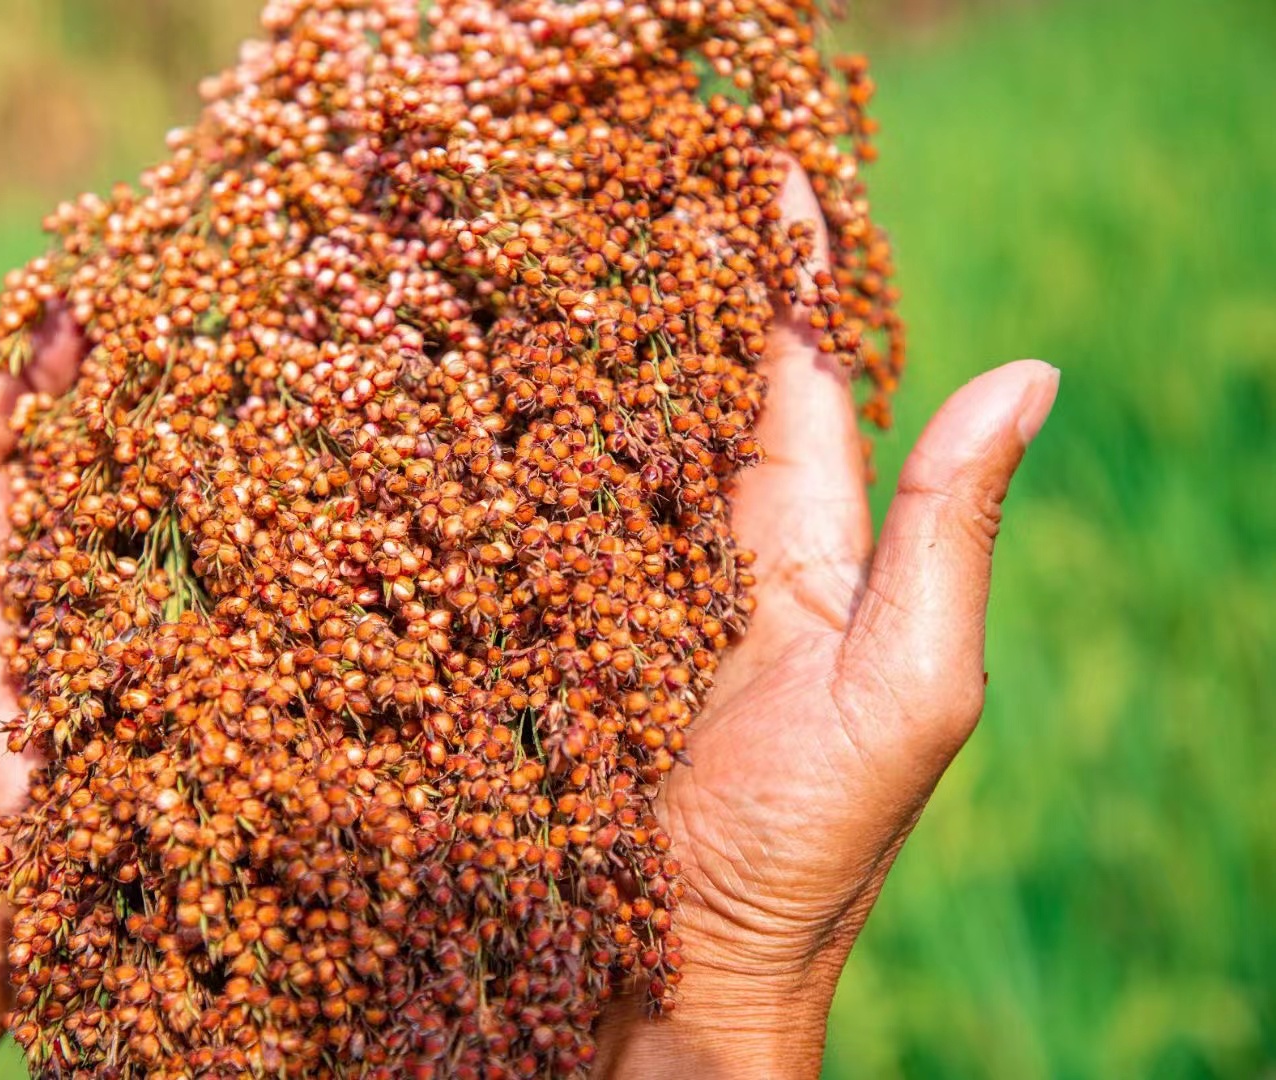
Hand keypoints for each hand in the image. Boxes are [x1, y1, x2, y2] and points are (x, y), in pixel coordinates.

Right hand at [597, 173, 1059, 1076]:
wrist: (683, 966)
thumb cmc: (807, 850)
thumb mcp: (906, 689)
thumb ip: (944, 537)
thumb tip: (1029, 378)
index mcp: (814, 548)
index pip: (802, 376)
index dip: (788, 271)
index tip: (763, 165)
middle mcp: (721, 551)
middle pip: (699, 386)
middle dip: (677, 279)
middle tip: (638, 169)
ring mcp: (630, 586)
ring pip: (615, 436)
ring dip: (593, 342)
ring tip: (556, 234)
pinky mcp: (556, 627)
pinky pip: (541, 513)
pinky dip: (524, 442)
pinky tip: (487, 377)